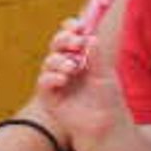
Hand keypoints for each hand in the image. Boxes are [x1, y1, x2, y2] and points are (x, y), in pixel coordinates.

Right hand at [35, 20, 125, 139]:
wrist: (105, 124)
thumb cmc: (107, 98)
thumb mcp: (105, 74)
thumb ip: (97, 57)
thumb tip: (91, 37)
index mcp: (80, 56)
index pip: (70, 36)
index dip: (71, 28)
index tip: (79, 26)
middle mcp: (66, 66)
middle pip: (56, 44)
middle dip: (64, 40)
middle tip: (76, 42)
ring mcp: (56, 80)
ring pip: (49, 61)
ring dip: (59, 60)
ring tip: (73, 67)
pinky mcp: (49, 97)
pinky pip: (43, 82)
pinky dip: (52, 77)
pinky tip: (63, 80)